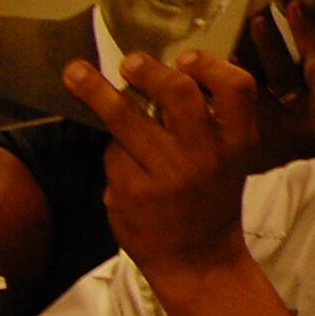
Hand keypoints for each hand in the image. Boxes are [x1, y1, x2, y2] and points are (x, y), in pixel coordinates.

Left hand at [65, 51, 260, 295]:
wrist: (198, 259)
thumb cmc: (211, 198)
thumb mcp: (229, 158)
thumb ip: (209, 121)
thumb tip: (163, 74)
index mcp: (238, 141)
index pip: (238, 87)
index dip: (210, 65)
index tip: (185, 56)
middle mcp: (208, 154)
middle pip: (178, 93)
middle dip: (148, 70)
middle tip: (129, 62)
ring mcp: (168, 174)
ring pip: (126, 119)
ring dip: (96, 92)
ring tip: (76, 73)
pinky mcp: (133, 193)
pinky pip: (113, 156)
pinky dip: (113, 154)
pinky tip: (120, 163)